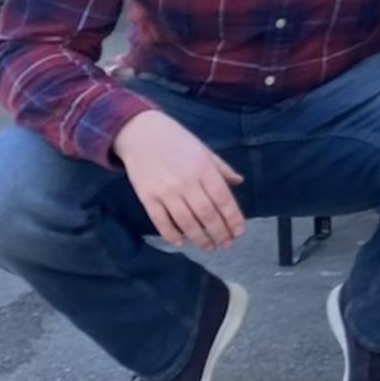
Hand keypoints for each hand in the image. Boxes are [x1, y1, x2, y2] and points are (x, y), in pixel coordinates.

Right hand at [113, 110, 246, 249]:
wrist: (140, 133)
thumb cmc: (177, 140)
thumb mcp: (203, 150)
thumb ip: (221, 168)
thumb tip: (239, 182)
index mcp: (203, 168)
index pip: (223, 198)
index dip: (233, 218)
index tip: (239, 232)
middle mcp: (186, 182)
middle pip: (206, 214)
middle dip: (219, 232)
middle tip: (226, 244)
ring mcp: (165, 191)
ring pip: (186, 221)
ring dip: (199, 237)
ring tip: (208, 247)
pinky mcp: (147, 197)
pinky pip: (161, 221)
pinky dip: (171, 234)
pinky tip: (181, 241)